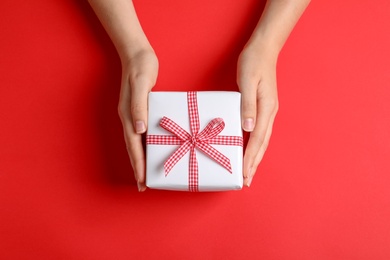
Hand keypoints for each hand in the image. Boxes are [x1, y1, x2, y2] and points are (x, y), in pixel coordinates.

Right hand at [118, 49, 158, 191]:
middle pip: (133, 148)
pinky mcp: (141, 110)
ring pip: (137, 143)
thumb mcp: (141, 84)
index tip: (142, 181)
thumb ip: (138, 105)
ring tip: (146, 176)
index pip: (134, 145)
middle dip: (138, 168)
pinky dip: (146, 146)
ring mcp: (134, 115)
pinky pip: (143, 134)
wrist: (138, 54)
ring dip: (141, 160)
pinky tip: (153, 151)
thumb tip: (139, 129)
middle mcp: (129, 118)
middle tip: (143, 186)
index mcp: (128, 114)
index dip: (138, 164)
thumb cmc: (141, 67)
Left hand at [237, 44, 278, 186]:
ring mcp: (268, 111)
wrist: (264, 49)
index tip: (245, 173)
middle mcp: (269, 113)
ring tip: (249, 171)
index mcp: (266, 108)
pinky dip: (255, 144)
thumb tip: (247, 128)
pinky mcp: (263, 107)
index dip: (250, 157)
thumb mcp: (248, 81)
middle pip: (262, 144)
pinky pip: (259, 131)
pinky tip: (250, 150)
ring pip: (262, 139)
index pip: (257, 139)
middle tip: (247, 181)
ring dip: (256, 157)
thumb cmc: (253, 62)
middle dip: (254, 163)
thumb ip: (248, 104)